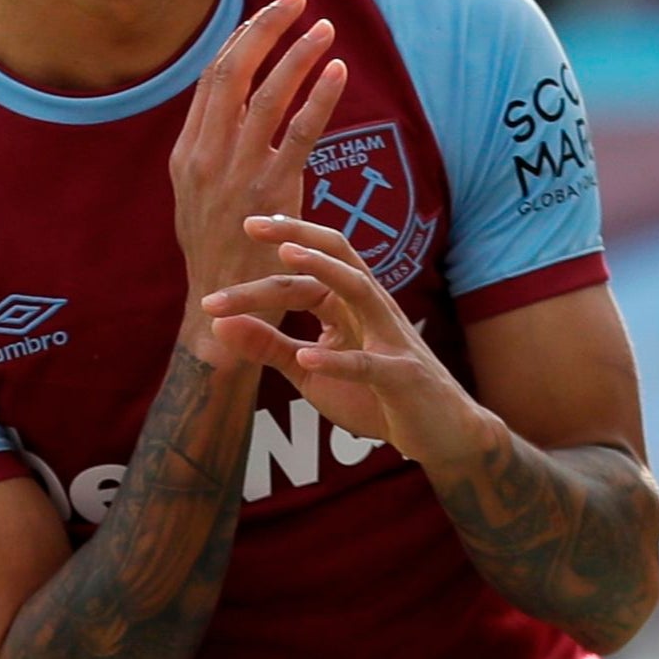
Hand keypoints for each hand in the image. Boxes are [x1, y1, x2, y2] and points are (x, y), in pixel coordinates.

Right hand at [171, 0, 347, 350]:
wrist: (221, 313)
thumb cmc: (217, 257)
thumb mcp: (195, 200)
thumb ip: (210, 154)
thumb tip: (229, 111)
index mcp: (186, 153)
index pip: (213, 79)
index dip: (241, 39)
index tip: (268, 13)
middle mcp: (206, 156)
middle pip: (234, 72)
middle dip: (265, 28)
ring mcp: (238, 175)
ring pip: (268, 95)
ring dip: (298, 54)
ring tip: (325, 27)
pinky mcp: (272, 195)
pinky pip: (299, 133)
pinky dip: (320, 97)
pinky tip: (337, 71)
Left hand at [202, 220, 496, 470]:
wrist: (442, 434)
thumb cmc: (376, 399)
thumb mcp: (310, 373)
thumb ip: (269, 347)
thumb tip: (216, 324)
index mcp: (349, 306)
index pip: (304, 274)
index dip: (268, 261)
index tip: (238, 234)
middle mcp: (372, 310)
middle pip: (333, 260)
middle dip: (296, 237)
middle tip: (251, 224)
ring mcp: (391, 339)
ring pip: (359, 290)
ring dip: (323, 271)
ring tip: (285, 258)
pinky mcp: (403, 376)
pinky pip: (369, 364)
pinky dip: (338, 360)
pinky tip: (307, 357)